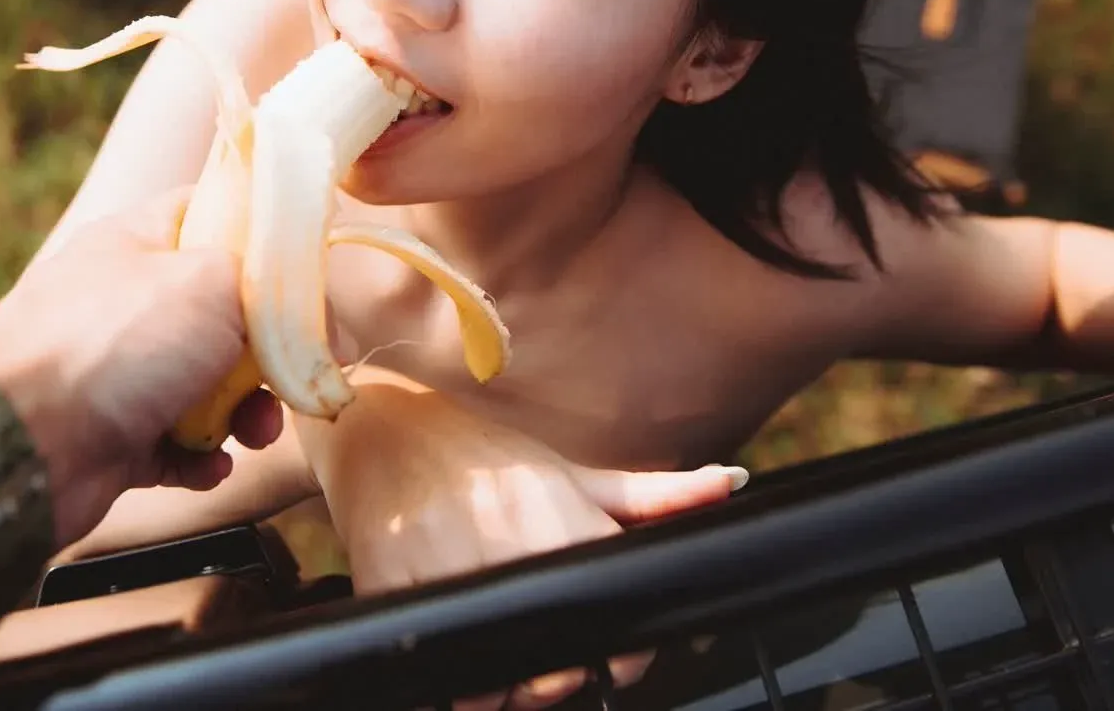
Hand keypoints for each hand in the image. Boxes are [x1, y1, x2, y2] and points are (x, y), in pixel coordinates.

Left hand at [0, 188, 282, 549]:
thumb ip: (266, 279)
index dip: (266, 236)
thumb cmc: (110, 344)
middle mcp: (128, 302)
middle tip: (292, 374)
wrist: (20, 444)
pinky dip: (201, 457)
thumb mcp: (210, 279)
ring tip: (253, 432)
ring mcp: (118, 372)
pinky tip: (208, 464)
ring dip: (244, 414)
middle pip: (225, 313)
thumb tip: (300, 308)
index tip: (308, 272)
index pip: (214, 213)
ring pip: (209, 386)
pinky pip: (178, 445)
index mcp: (142, 242)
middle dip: (268, 351)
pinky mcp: (113, 437)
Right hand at [302, 368, 746, 710]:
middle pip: (554, 670)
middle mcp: (505, 537)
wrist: (381, 428)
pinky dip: (449, 684)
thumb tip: (732, 483)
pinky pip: (434, 674)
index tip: (609, 653)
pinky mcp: (391, 584)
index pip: (613, 619)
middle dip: (556, 682)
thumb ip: (651, 495)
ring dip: (499, 692)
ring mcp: (444, 564)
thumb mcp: (569, 473)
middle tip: (545, 661)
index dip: (620, 654)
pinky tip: (458, 651)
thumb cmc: (484, 458)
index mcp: (557, 512)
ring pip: (491, 686)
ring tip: (497, 657)